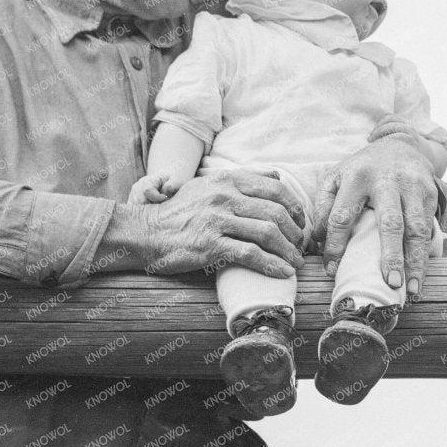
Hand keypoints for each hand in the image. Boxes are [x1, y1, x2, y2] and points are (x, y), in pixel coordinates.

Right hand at [135, 169, 307, 278]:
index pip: (275, 187)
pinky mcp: (211, 245)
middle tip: (301, 246)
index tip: (301, 222)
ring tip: (296, 262)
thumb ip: (241, 179)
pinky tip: (283, 272)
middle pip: (276, 213)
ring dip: (288, 251)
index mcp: (227, 180)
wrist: (145, 232)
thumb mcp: (208, 184)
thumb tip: (276, 174)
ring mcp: (217, 220)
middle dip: (295, 233)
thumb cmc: (179, 211)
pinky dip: (272, 265)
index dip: (295, 206)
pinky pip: (251, 254)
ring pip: (267, 233)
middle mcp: (224, 196)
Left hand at [306, 136, 442, 296]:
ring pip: (416, 227)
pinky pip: (429, 227)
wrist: (400, 144)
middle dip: (391, 255)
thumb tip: (316, 242)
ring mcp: (412, 186)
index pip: (343, 216)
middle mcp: (387, 180)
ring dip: (415, 260)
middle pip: (390, 223)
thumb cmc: (362, 169)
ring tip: (412, 288)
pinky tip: (421, 274)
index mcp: (356, 177)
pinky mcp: (430, 192)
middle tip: (389, 283)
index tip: (332, 271)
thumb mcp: (336, 177)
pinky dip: (425, 253)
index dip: (336, 245)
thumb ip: (324, 205)